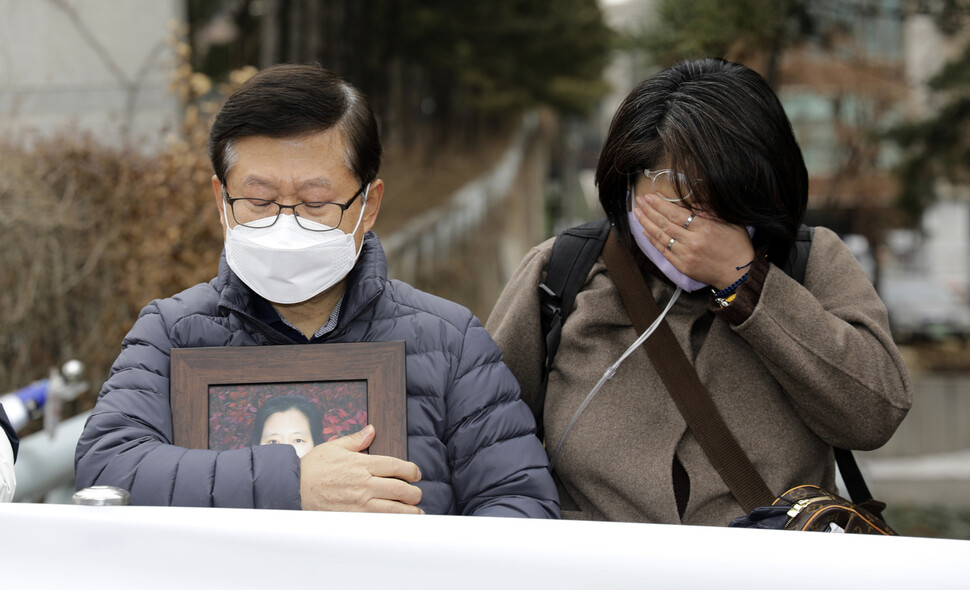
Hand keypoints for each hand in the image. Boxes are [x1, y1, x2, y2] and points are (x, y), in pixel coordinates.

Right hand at [300, 424, 423, 513]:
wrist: (294, 488)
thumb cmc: (312, 468)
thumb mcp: (334, 447)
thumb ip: (356, 440)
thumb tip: (371, 430)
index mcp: (362, 464)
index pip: (396, 466)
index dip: (411, 471)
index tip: (416, 474)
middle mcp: (364, 484)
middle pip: (400, 489)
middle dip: (414, 492)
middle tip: (417, 494)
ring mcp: (360, 503)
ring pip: (394, 509)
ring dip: (409, 511)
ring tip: (416, 512)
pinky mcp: (354, 517)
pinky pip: (378, 521)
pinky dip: (391, 523)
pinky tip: (398, 523)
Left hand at [633, 193, 754, 289]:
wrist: (739, 274)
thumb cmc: (737, 246)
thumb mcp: (730, 222)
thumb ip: (710, 211)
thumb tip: (692, 202)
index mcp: (704, 228)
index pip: (676, 213)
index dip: (660, 204)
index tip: (650, 197)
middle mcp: (692, 241)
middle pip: (665, 223)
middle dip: (649, 210)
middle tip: (639, 201)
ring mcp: (685, 255)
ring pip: (661, 237)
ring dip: (646, 223)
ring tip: (636, 213)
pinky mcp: (682, 266)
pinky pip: (663, 251)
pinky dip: (653, 240)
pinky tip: (644, 231)